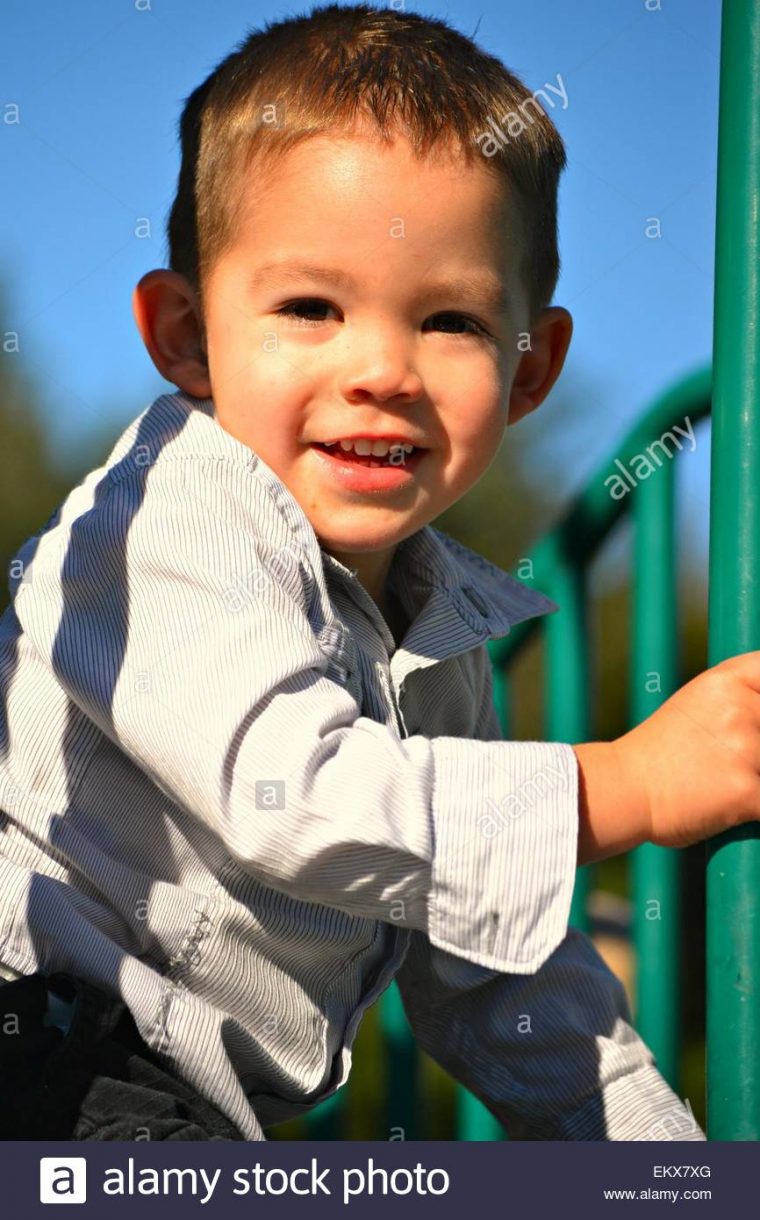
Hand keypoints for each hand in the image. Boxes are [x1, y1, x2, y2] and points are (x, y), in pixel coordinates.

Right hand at [613, 651, 759, 849]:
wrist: (623, 789)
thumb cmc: (660, 751)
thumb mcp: (698, 703)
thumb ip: (740, 698)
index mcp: (727, 682)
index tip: (753, 717)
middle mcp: (740, 709)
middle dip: (756, 745)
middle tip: (728, 752)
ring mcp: (746, 750)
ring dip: (753, 775)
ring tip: (721, 780)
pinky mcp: (748, 792)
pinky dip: (753, 806)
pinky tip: (727, 804)